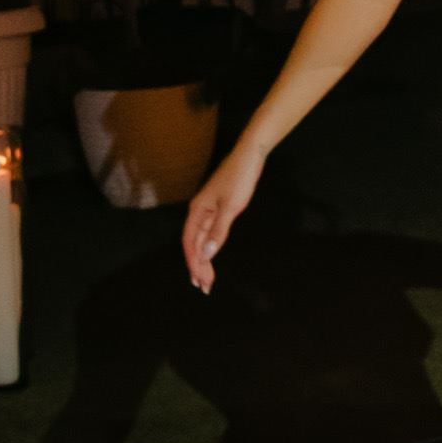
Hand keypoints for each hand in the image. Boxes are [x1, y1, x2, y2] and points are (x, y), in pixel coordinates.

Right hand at [182, 147, 260, 293]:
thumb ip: (218, 231)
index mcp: (197, 211)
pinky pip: (210, 231)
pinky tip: (211, 255)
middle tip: (204, 287)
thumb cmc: (239, 178)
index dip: (194, 263)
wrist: (250, 155)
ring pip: (202, 239)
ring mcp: (209, 209)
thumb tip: (207, 254)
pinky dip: (210, 245)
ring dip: (204, 258)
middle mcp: (199, 211)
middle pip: (194, 243)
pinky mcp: (219, 207)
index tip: (199, 280)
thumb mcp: (230, 207)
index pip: (190, 243)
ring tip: (207, 277)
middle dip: (198, 266)